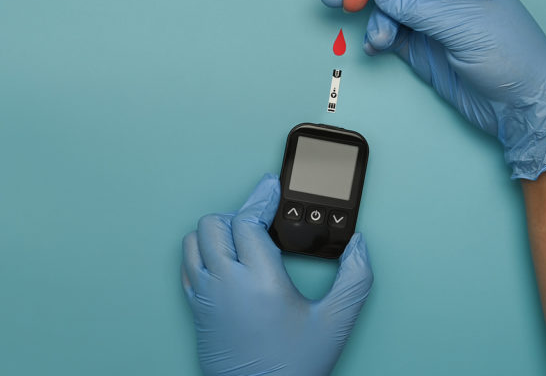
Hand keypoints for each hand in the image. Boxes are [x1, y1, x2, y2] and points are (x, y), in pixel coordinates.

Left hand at [182, 174, 373, 375]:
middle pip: (214, 224)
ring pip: (194, 241)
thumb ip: (355, 280)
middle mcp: (225, 284)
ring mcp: (205, 297)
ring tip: (241, 240)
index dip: (261, 197)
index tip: (272, 187)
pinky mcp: (195, 310)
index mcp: (260, 281)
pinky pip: (187, 266)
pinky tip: (224, 262)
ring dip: (216, 233)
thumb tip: (359, 246)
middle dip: (238, 215)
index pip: (247, 220)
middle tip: (260, 222)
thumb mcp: (336, 324)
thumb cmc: (292, 368)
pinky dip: (202, 254)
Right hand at [322, 0, 545, 179]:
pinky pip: (394, 37)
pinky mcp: (427, 50)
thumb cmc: (513, 59)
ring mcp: (435, 24)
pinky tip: (376, 45)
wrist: (524, 107)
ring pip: (390, 13)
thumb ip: (417, 4)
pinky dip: (381, 40)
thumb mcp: (463, 25)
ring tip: (376, 38)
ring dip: (376, 22)